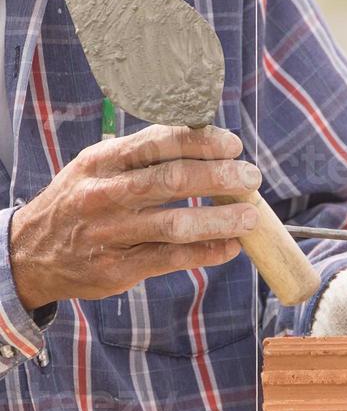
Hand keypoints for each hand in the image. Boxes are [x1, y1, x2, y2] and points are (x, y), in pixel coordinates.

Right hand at [10, 125, 261, 310]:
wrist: (31, 252)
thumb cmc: (79, 204)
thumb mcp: (97, 168)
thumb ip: (142, 157)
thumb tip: (204, 145)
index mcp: (101, 161)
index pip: (156, 142)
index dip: (200, 142)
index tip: (232, 145)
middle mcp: (103, 195)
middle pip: (170, 180)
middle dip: (218, 177)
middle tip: (251, 178)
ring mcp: (110, 234)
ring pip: (173, 224)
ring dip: (219, 220)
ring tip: (250, 218)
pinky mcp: (117, 269)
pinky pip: (170, 259)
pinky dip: (205, 253)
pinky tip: (229, 247)